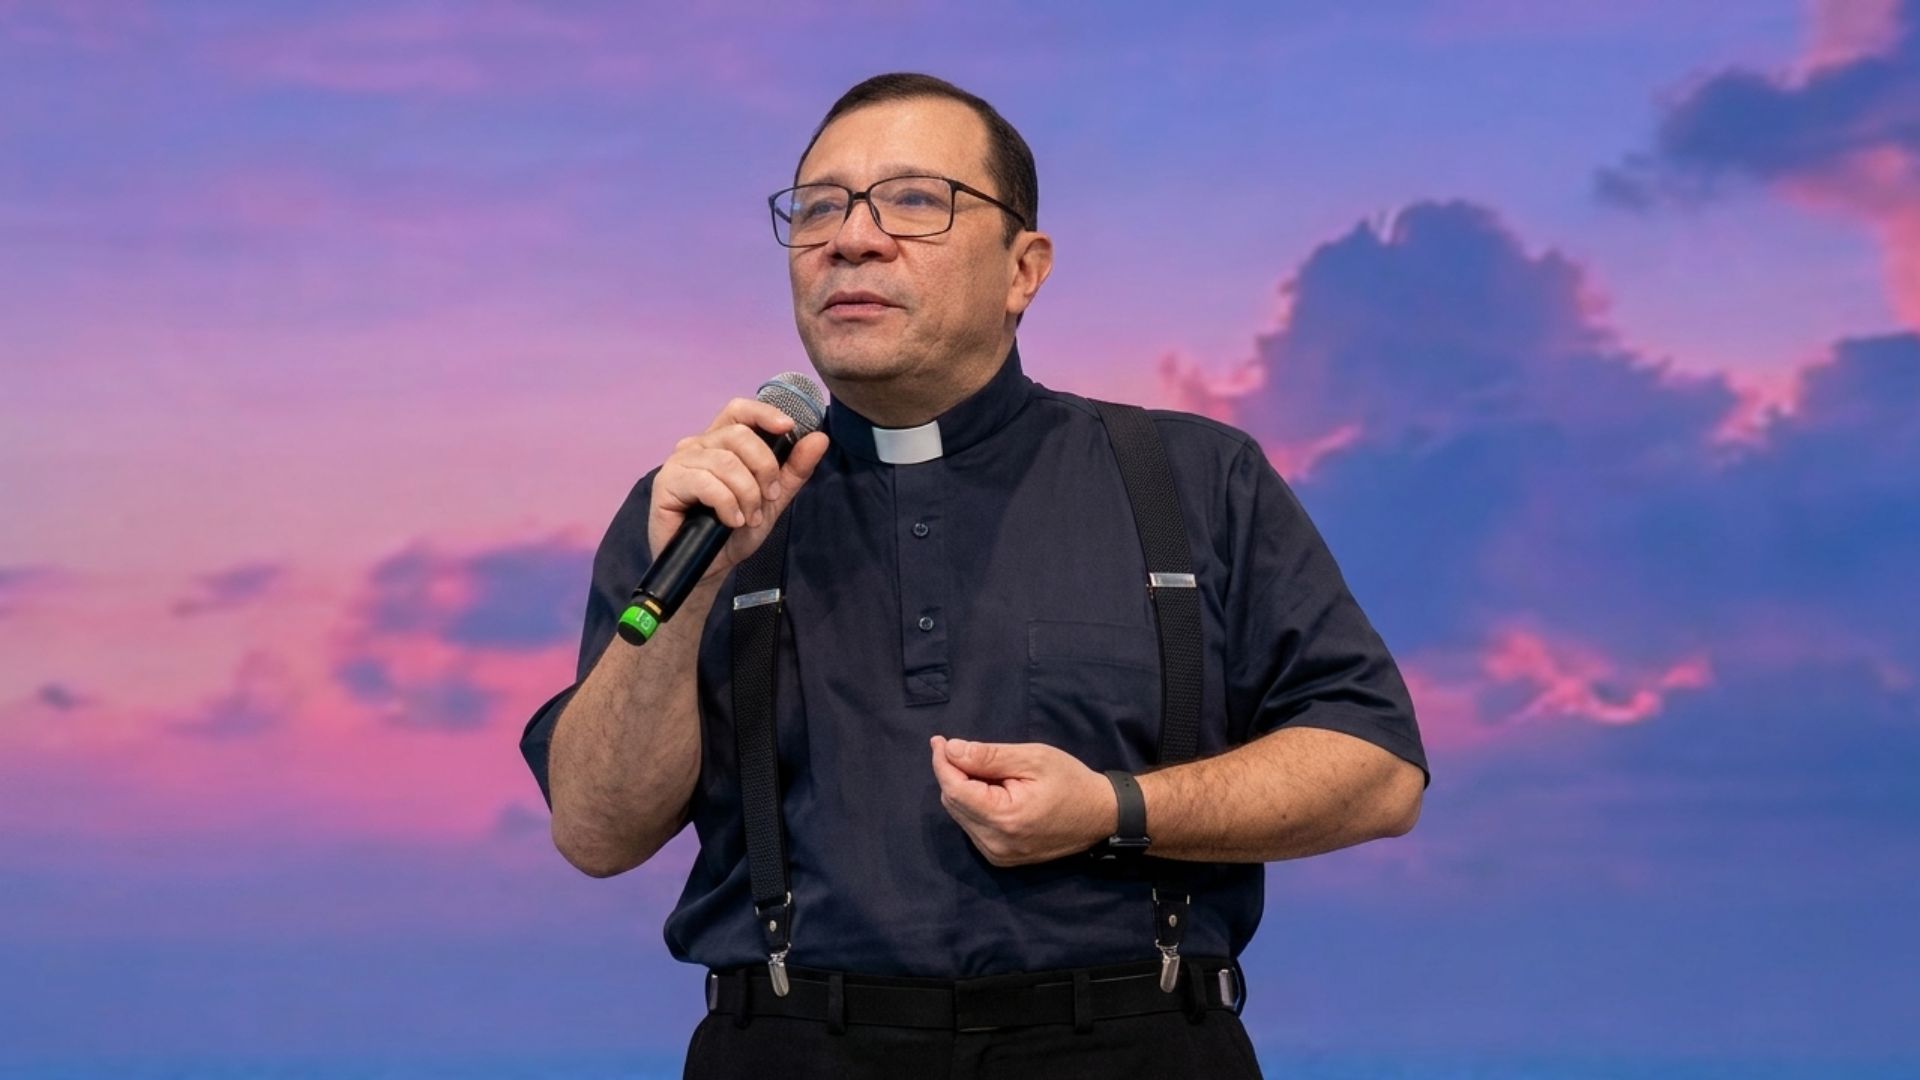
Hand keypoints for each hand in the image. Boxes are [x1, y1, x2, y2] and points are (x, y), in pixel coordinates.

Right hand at [648, 397, 830, 583]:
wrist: (710, 566)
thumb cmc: (734, 530)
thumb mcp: (773, 500)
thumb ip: (794, 469)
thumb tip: (820, 438)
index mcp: (721, 442)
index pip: (740, 410)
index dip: (763, 412)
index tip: (788, 427)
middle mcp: (698, 445)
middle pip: (739, 436)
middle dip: (764, 469)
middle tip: (768, 498)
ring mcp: (680, 462)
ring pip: (725, 462)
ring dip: (746, 494)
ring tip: (747, 518)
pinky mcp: (667, 482)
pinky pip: (706, 483)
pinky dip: (727, 504)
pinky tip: (730, 521)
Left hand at [929, 735, 1116, 866]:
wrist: (1100, 815)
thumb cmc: (1070, 781)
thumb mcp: (1032, 758)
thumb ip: (988, 756)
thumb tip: (950, 750)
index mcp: (1004, 818)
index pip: (955, 789)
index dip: (943, 763)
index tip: (940, 741)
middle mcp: (995, 844)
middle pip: (953, 803)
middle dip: (953, 774)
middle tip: (965, 749)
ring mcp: (998, 855)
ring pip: (960, 816)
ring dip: (963, 790)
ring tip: (987, 771)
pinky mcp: (1001, 858)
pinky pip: (973, 828)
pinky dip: (974, 806)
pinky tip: (992, 792)